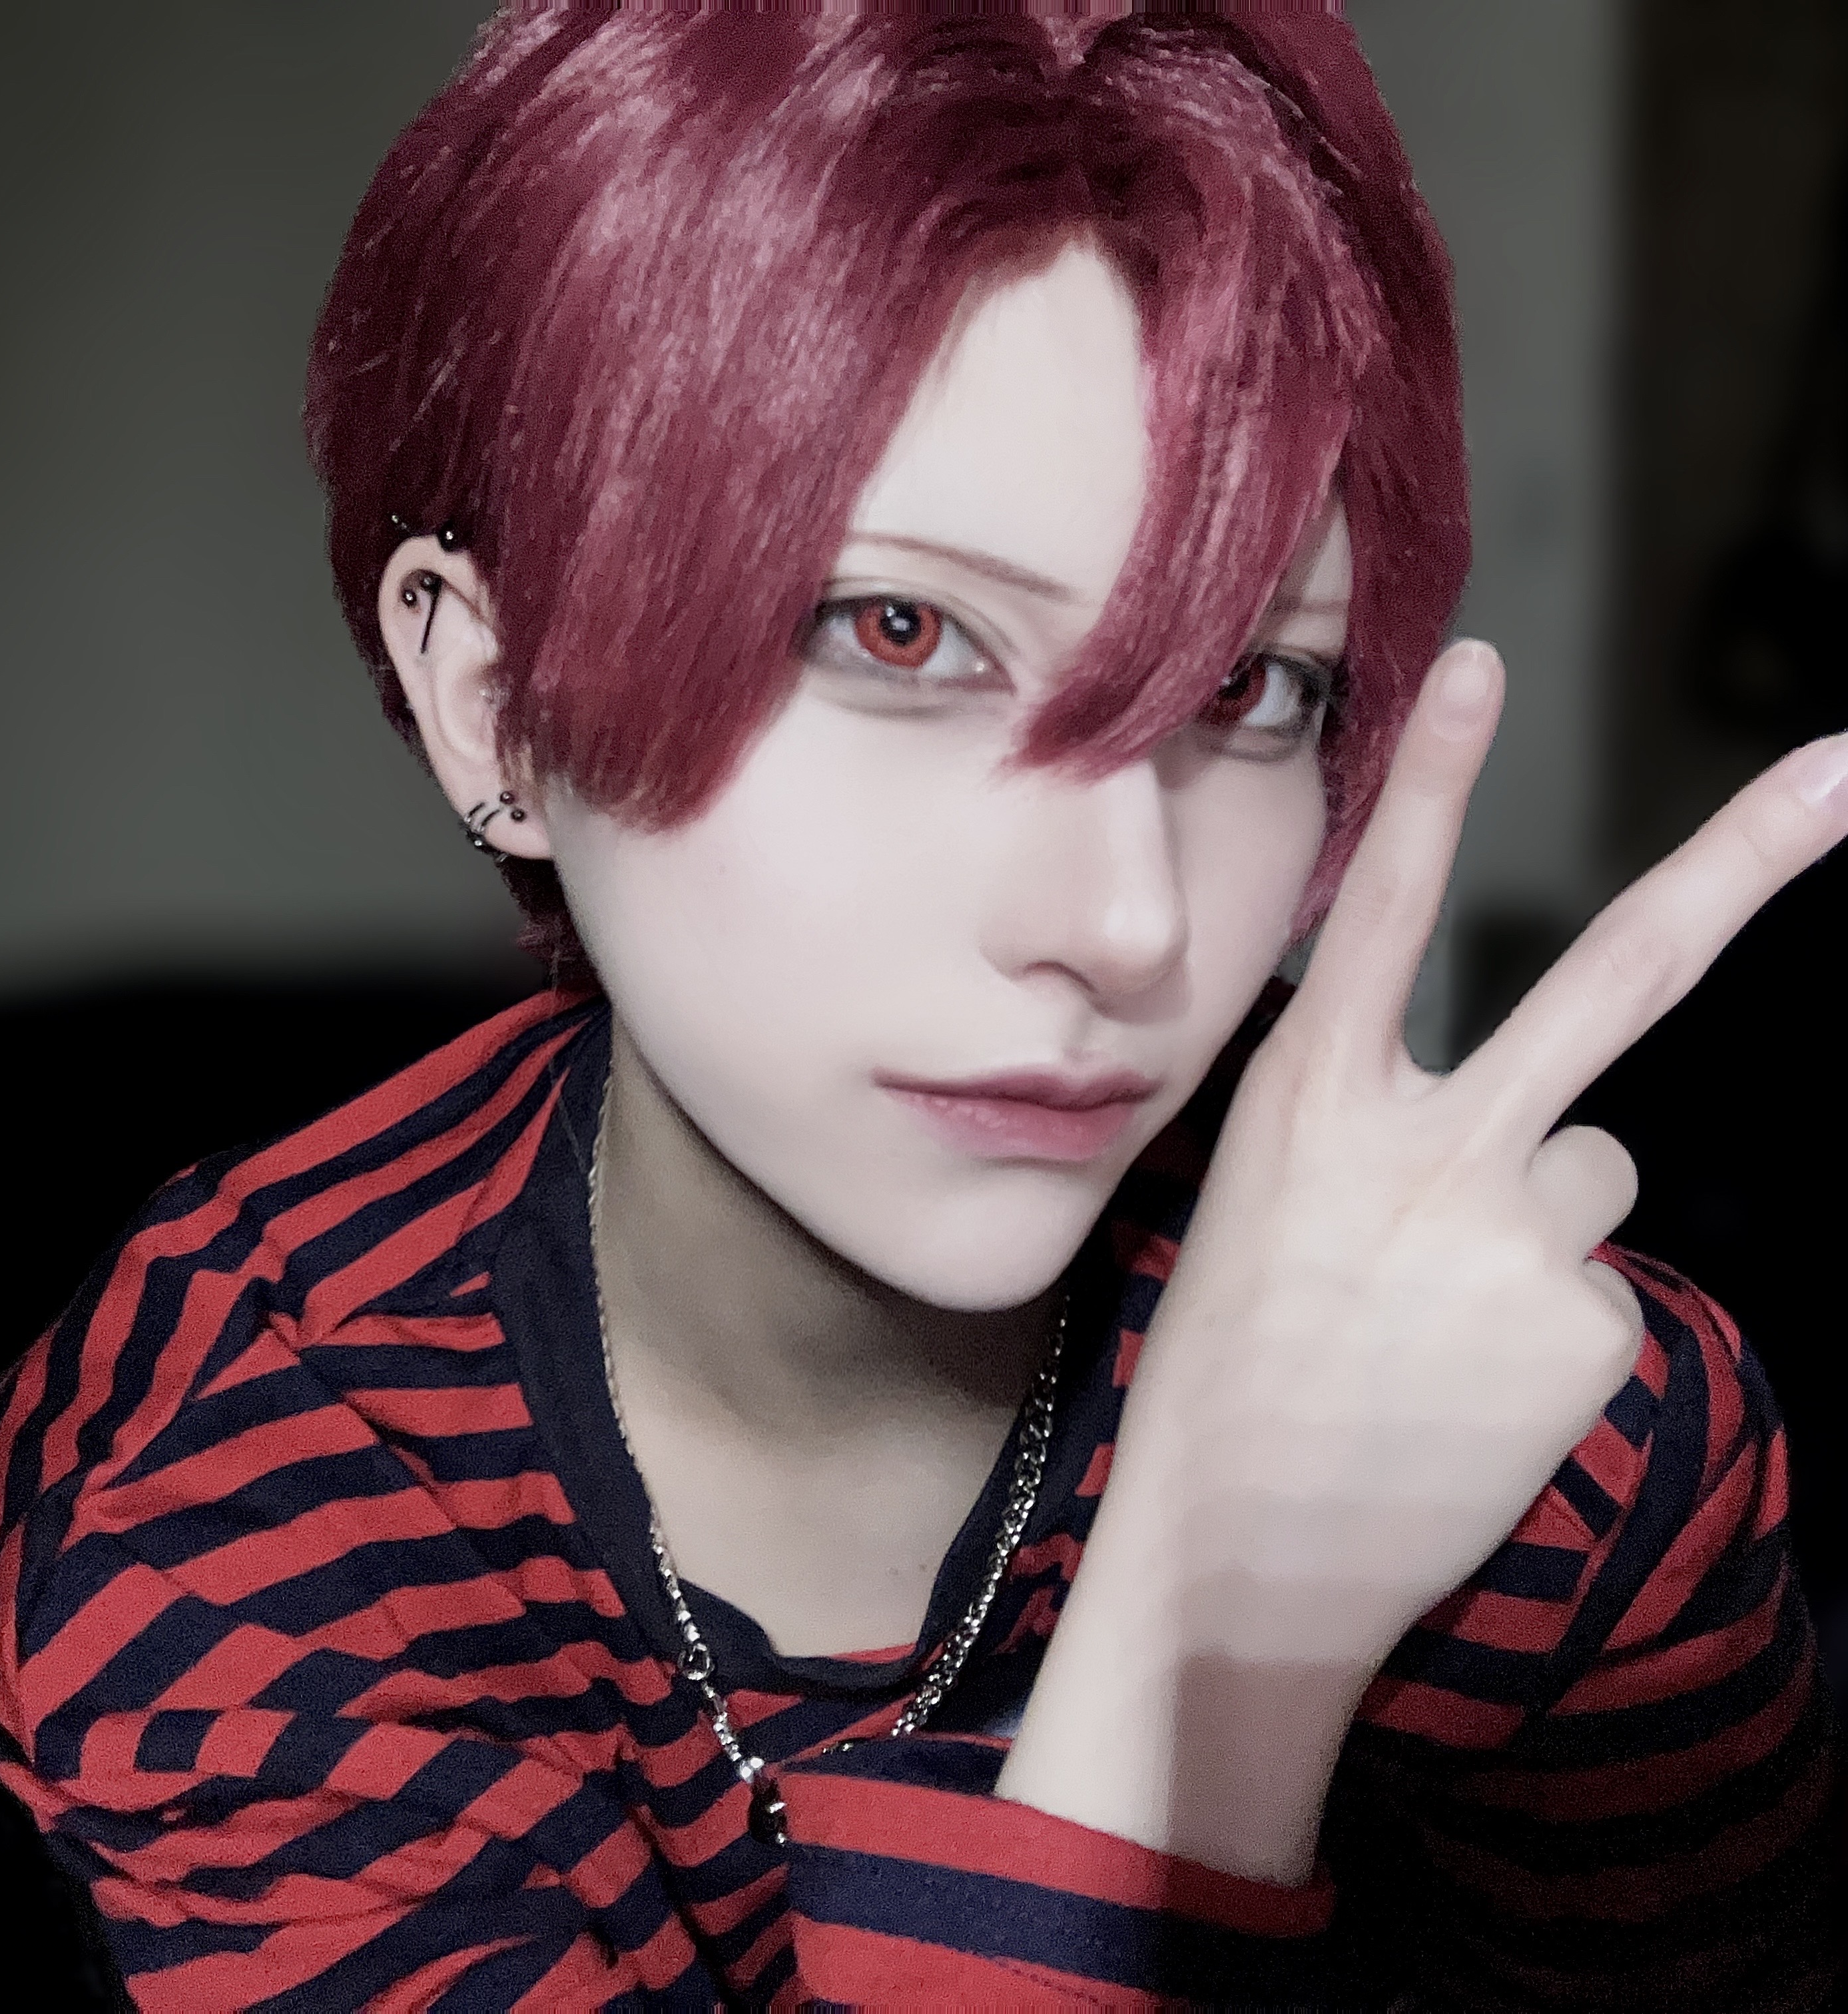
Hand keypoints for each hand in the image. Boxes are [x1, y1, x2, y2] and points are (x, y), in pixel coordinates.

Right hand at [1001, 639, 1847, 1877]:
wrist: (1242, 1556)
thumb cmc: (1234, 1362)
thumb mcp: (1259, 1205)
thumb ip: (1376, 1125)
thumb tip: (1558, 1131)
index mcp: (1313, 1103)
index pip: (1377, 911)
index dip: (1431, 785)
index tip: (1482, 663)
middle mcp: (1428, 1148)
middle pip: (1616, 975)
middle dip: (1745, 860)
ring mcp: (1519, 1240)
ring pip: (1599, 1166)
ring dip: (1541, 1217)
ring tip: (1442, 1317)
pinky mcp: (1587, 1330)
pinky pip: (1600, 1280)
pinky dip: (1548, 1318)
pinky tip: (1474, 1383)